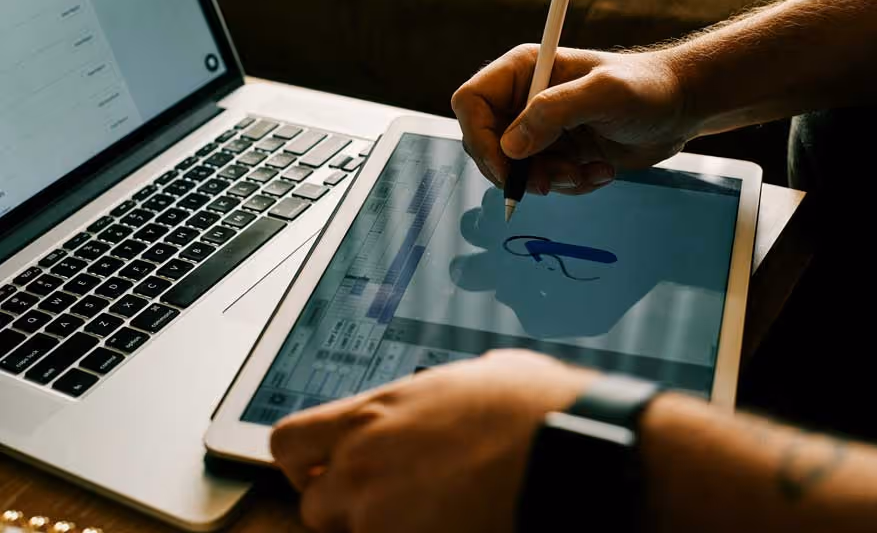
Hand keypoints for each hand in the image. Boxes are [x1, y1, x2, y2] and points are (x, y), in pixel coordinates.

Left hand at [270, 350, 596, 532]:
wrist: (571, 450)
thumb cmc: (538, 407)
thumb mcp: (488, 373)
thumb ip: (455, 385)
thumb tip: (478, 378)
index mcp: (376, 412)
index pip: (291, 441)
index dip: (305, 462)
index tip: (325, 470)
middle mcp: (364, 463)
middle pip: (311, 503)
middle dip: (340, 507)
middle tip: (379, 504)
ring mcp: (382, 513)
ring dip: (376, 527)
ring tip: (426, 514)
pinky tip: (450, 524)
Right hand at [451, 44, 694, 194]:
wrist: (681, 108)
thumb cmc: (648, 88)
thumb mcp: (604, 94)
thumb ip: (554, 113)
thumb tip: (511, 147)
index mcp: (524, 71)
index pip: (471, 103)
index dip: (479, 138)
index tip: (507, 167)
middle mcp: (524, 100)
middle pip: (485, 144)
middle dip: (518, 171)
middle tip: (552, 181)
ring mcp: (539, 129)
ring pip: (515, 171)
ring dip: (550, 182)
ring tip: (587, 173)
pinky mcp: (557, 153)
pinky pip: (543, 182)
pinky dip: (570, 186)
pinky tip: (600, 171)